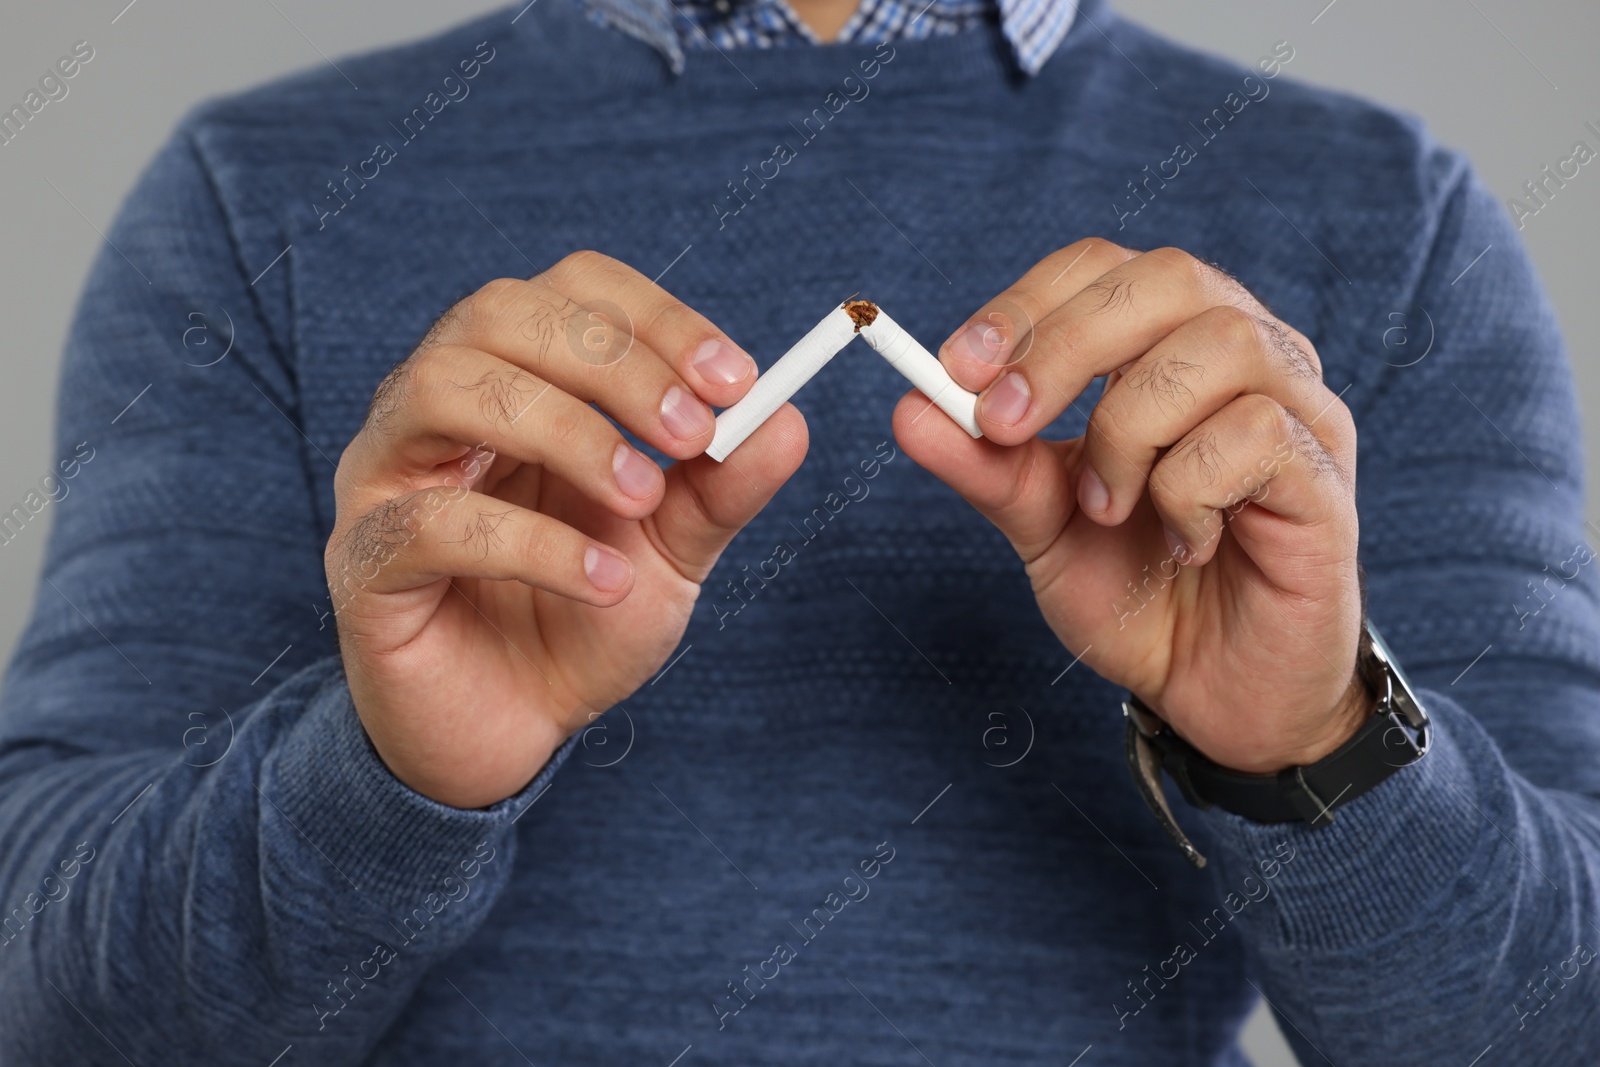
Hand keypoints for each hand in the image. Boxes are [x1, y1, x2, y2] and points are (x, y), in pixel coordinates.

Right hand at [325, 252, 806, 807]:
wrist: (513, 729)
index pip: (571, 290)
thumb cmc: (580, 617)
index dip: (654, 318)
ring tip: (640, 498)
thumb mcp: (672, 550)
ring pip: (446, 387)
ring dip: (564, 430)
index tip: (735, 379)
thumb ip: (721, 487)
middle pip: (500, 313)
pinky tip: (603, 581)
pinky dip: (534, 544)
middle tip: (690, 433)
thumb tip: (786, 419)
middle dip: (611, 362)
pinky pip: (431, 522)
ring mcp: (386, 475)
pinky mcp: (364, 560)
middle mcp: (438, 403)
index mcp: (516, 377)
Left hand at [895, 240, 1370, 774]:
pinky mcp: (1326, 478)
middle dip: (1064, 346)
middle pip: (1166, 280)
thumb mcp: (1042, 526)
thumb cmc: (1139, 592)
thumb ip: (988, 465)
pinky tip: (1184, 544)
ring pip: (1218, 346)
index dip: (1027, 304)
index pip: (1103, 268)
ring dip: (1130, 428)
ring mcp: (1301, 410)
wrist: (1213, 696)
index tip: (957, 368)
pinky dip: (1189, 489)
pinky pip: (1259, 433)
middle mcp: (1248, 356)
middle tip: (1004, 425)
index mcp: (1171, 346)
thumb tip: (910, 407)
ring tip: (1108, 509)